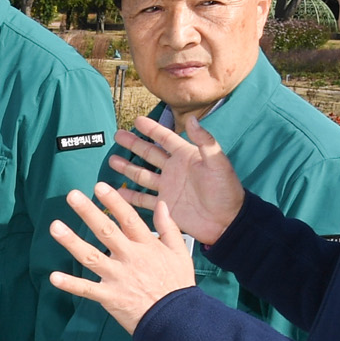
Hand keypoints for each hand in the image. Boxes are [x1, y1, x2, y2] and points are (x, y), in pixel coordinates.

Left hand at [48, 183, 196, 335]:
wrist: (177, 318)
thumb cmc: (177, 285)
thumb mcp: (179, 253)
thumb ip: (169, 227)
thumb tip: (161, 204)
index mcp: (146, 246)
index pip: (128, 218)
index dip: (114, 201)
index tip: (99, 186)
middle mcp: (130, 258)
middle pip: (106, 231)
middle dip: (88, 212)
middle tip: (72, 196)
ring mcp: (118, 277)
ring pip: (91, 256)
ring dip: (72, 242)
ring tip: (55, 227)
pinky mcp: (110, 297)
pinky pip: (87, 290)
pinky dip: (70, 284)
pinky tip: (53, 276)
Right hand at [105, 112, 244, 243]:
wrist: (226, 221)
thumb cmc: (226, 191)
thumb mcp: (218, 162)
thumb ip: (204, 141)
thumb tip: (192, 119)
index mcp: (186, 157)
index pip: (165, 138)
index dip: (151, 129)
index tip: (137, 121)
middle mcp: (174, 170)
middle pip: (149, 154)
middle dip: (133, 144)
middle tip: (118, 135)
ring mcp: (168, 188)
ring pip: (142, 175)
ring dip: (128, 167)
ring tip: (113, 160)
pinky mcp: (165, 206)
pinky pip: (143, 199)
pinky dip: (129, 196)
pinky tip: (117, 192)